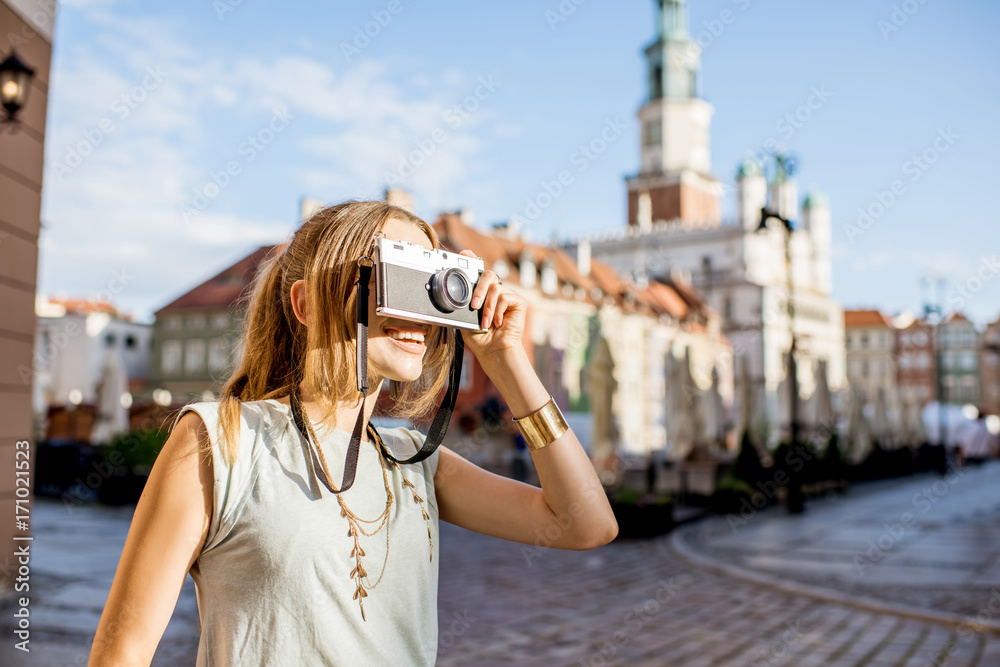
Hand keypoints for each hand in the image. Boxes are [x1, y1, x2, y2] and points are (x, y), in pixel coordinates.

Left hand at [458, 249, 527, 364]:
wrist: (493, 351)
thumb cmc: (480, 338)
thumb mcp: (465, 318)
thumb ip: (464, 303)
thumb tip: (455, 294)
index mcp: (483, 294)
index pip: (479, 273)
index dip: (472, 260)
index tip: (464, 253)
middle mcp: (496, 292)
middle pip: (489, 274)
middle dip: (479, 288)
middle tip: (474, 305)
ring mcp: (509, 296)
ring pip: (495, 288)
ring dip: (487, 307)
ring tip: (485, 322)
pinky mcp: (519, 302)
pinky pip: (505, 297)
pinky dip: (498, 310)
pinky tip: (497, 322)